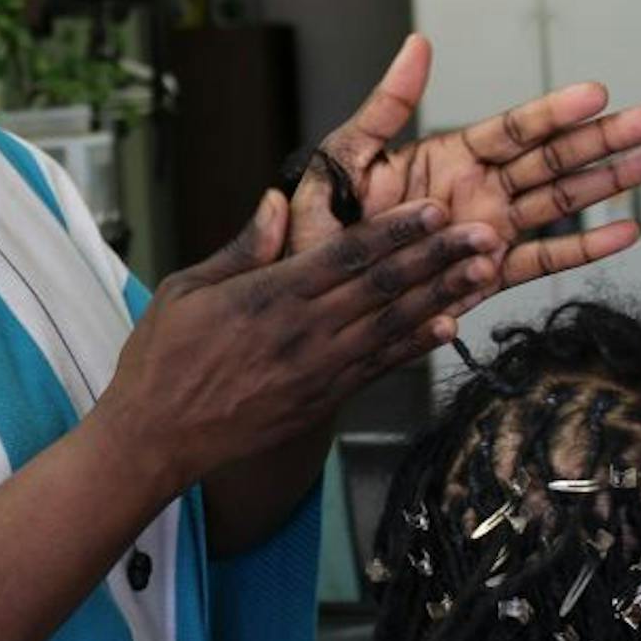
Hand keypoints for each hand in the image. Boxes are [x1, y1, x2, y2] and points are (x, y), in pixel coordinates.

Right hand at [100, 192, 497, 493]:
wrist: (156, 438)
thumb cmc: (162, 359)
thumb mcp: (188, 288)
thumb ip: (242, 247)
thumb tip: (278, 202)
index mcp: (268, 295)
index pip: (347, 254)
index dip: (397, 230)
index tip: (434, 209)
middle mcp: (302, 331)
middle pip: (384, 286)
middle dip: (438, 256)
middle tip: (484, 233)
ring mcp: (316, 369)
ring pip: (391, 324)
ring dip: (442, 295)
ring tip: (483, 271)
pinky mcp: (321, 400)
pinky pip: (378, 367)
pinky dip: (414, 346)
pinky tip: (447, 326)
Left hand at [289, 34, 640, 291]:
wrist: (313, 291)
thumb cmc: (320, 220)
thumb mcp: (346, 155)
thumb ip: (387, 104)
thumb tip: (416, 44)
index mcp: (447, 156)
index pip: (512, 129)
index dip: (554, 112)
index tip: (596, 93)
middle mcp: (477, 190)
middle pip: (552, 158)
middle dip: (606, 140)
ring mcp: (488, 230)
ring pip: (561, 202)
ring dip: (612, 182)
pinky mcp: (487, 274)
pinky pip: (543, 260)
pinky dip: (584, 248)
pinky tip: (626, 230)